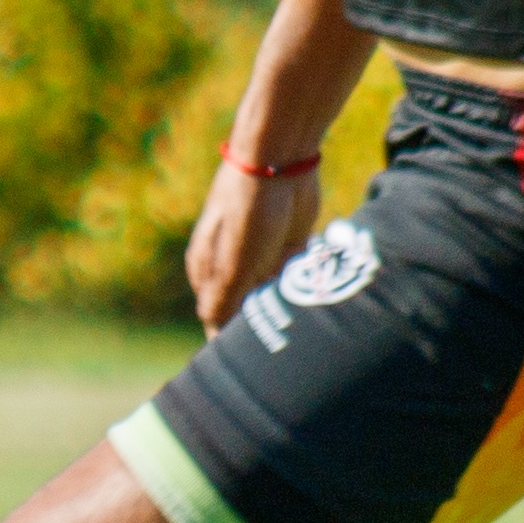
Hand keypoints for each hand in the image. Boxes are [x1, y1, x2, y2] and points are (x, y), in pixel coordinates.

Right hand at [186, 159, 323, 333]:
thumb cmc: (247, 210)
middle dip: (265, 325)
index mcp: (209, 271)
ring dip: (286, 307)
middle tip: (285, 344)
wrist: (280, 160)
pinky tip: (314, 297)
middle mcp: (233, 266)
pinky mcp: (290, 245)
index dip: (234, 342)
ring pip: (275, 295)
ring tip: (305, 326)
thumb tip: (214, 344)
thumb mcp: (232, 263)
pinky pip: (297, 277)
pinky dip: (304, 285)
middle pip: (247, 309)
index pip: (217, 319)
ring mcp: (262, 256)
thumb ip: (223, 303)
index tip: (256, 363)